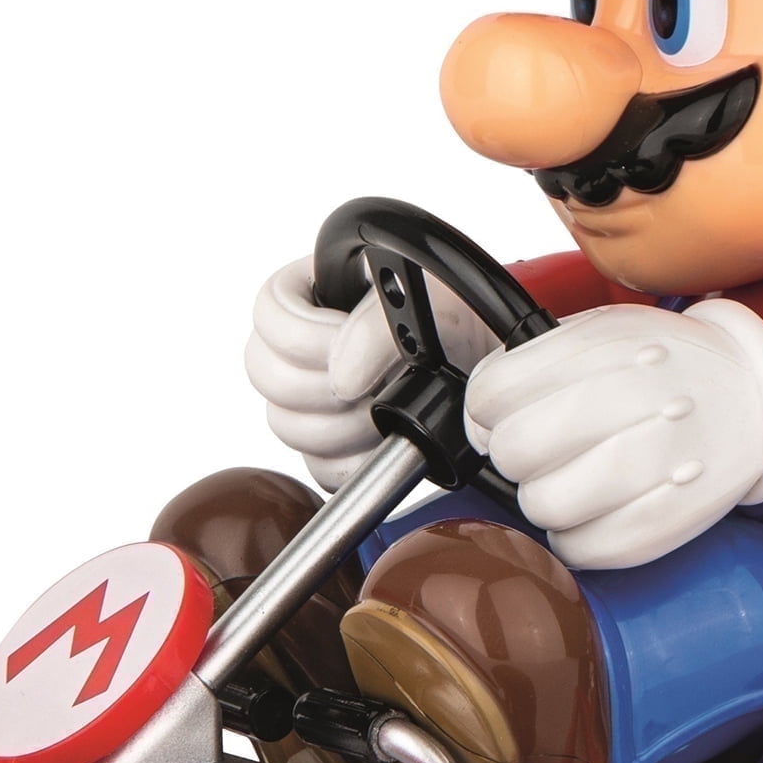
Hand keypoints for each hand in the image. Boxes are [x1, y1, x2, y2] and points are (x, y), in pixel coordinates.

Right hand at [246, 253, 503, 490]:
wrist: (492, 360)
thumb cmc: (464, 317)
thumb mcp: (432, 295)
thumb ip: (377, 325)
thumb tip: (341, 378)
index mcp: (315, 295)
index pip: (270, 316)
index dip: (304, 336)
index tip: (344, 342)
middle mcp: (305, 348)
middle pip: (270, 378)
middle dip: (325, 389)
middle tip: (374, 385)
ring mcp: (316, 399)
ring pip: (288, 426)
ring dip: (342, 427)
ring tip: (385, 410)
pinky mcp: (336, 445)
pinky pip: (317, 467)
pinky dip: (351, 463)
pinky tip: (380, 444)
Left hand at [464, 301, 762, 570]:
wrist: (754, 394)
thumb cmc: (667, 366)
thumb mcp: (604, 332)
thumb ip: (537, 364)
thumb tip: (479, 418)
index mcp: (608, 346)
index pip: (494, 392)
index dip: (486, 412)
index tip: (504, 416)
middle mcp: (636, 399)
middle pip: (515, 450)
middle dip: (515, 455)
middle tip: (540, 451)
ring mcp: (659, 462)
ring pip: (544, 505)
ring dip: (543, 498)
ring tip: (571, 479)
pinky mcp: (670, 520)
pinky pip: (584, 549)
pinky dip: (574, 536)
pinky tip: (594, 510)